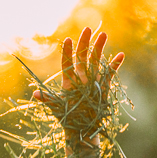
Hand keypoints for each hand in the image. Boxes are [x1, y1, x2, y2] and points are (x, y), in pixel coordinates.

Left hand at [32, 26, 125, 141]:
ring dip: (99, 47)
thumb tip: (35, 93)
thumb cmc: (67, 118)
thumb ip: (48, 99)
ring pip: (96, 60)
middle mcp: (81, 77)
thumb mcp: (57, 107)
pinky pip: (110, 73)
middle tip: (88, 28)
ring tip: (104, 34)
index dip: (67, 51)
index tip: (67, 39)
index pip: (67, 62)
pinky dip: (115, 65)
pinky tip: (120, 55)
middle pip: (82, 56)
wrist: (82, 128)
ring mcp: (93, 79)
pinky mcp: (104, 85)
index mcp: (69, 80)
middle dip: (85, 42)